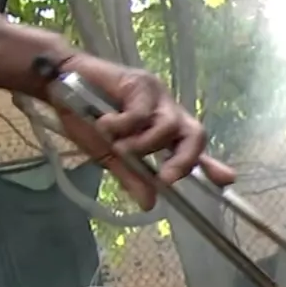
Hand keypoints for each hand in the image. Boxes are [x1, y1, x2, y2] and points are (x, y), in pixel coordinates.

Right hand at [51, 53, 235, 210]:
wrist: (58, 84)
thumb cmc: (85, 118)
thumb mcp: (109, 156)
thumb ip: (132, 177)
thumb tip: (149, 204)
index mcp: (163, 131)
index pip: (193, 149)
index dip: (211, 165)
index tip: (227, 180)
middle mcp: (166, 112)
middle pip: (196, 134)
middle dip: (184, 160)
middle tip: (165, 177)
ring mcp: (156, 96)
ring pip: (169, 126)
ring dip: (143, 144)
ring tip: (117, 145)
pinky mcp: (141, 82)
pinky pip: (142, 114)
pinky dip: (123, 125)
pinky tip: (104, 124)